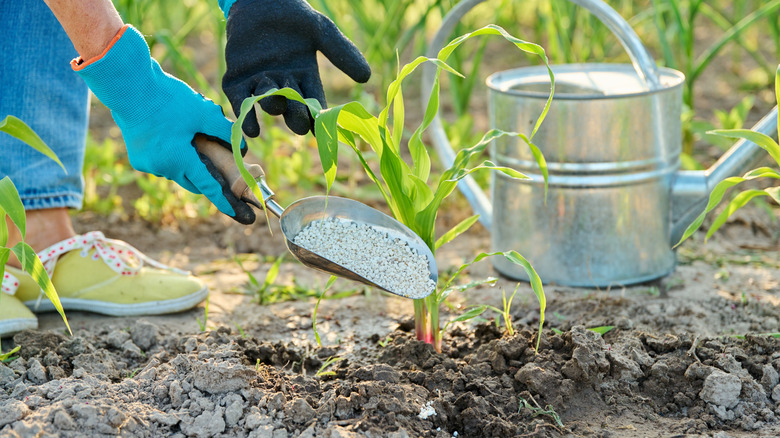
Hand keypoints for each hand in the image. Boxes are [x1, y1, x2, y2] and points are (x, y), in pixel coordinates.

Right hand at [74, 25, 254, 223]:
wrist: (127, 85)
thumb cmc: (167, 98)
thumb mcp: (203, 112)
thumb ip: (225, 132)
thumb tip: (241, 147)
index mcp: (180, 160)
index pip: (208, 186)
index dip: (224, 199)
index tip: (236, 213)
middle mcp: (162, 168)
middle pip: (193, 180)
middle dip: (207, 176)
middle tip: (219, 167)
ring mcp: (147, 164)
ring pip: (178, 170)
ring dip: (189, 162)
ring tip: (194, 139)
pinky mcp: (137, 158)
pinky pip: (163, 163)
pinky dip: (173, 155)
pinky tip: (175, 135)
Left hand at [221, 0, 370, 136]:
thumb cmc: (293, 15)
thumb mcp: (321, 31)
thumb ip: (341, 53)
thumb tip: (367, 77)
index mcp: (306, 77)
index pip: (314, 103)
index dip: (318, 118)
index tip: (323, 131)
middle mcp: (284, 85)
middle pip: (292, 110)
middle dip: (296, 117)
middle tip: (300, 121)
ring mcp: (260, 83)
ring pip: (268, 103)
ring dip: (272, 106)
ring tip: (275, 103)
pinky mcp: (237, 80)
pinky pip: (241, 102)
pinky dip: (246, 117)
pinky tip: (250, 129)